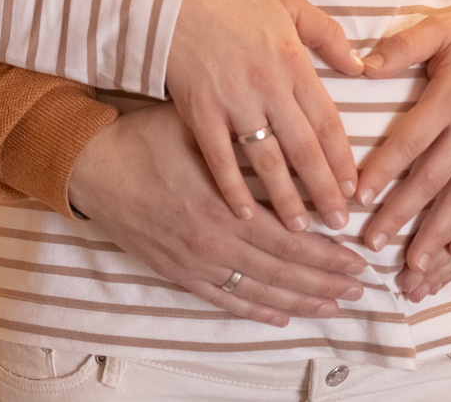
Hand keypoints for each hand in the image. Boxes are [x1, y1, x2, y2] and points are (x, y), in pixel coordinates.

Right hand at [67, 105, 369, 326]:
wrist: (91, 168)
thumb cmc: (144, 140)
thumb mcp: (198, 133)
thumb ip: (243, 150)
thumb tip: (290, 155)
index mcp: (224, 206)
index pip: (290, 240)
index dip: (327, 254)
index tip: (357, 260)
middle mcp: (213, 242)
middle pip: (282, 271)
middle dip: (325, 283)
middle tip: (359, 289)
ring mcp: (194, 262)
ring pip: (259, 291)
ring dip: (300, 301)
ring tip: (333, 307)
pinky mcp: (177, 272)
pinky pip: (224, 300)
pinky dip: (255, 311)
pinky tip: (280, 316)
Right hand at [167, 0, 363, 232]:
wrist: (170, 1)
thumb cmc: (231, 0)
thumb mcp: (288, 2)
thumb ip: (328, 34)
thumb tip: (359, 66)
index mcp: (293, 64)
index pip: (327, 121)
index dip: (342, 160)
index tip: (355, 189)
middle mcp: (268, 88)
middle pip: (304, 150)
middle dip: (324, 191)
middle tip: (339, 223)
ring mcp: (232, 103)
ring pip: (267, 162)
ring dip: (286, 199)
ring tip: (302, 229)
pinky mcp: (200, 113)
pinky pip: (220, 159)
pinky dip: (234, 188)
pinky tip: (246, 214)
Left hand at [354, 4, 450, 297]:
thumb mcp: (442, 27)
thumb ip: (402, 47)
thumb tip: (360, 64)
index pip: (412, 141)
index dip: (385, 170)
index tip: (359, 196)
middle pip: (433, 182)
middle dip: (402, 217)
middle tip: (372, 245)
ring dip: (437, 243)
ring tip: (413, 275)